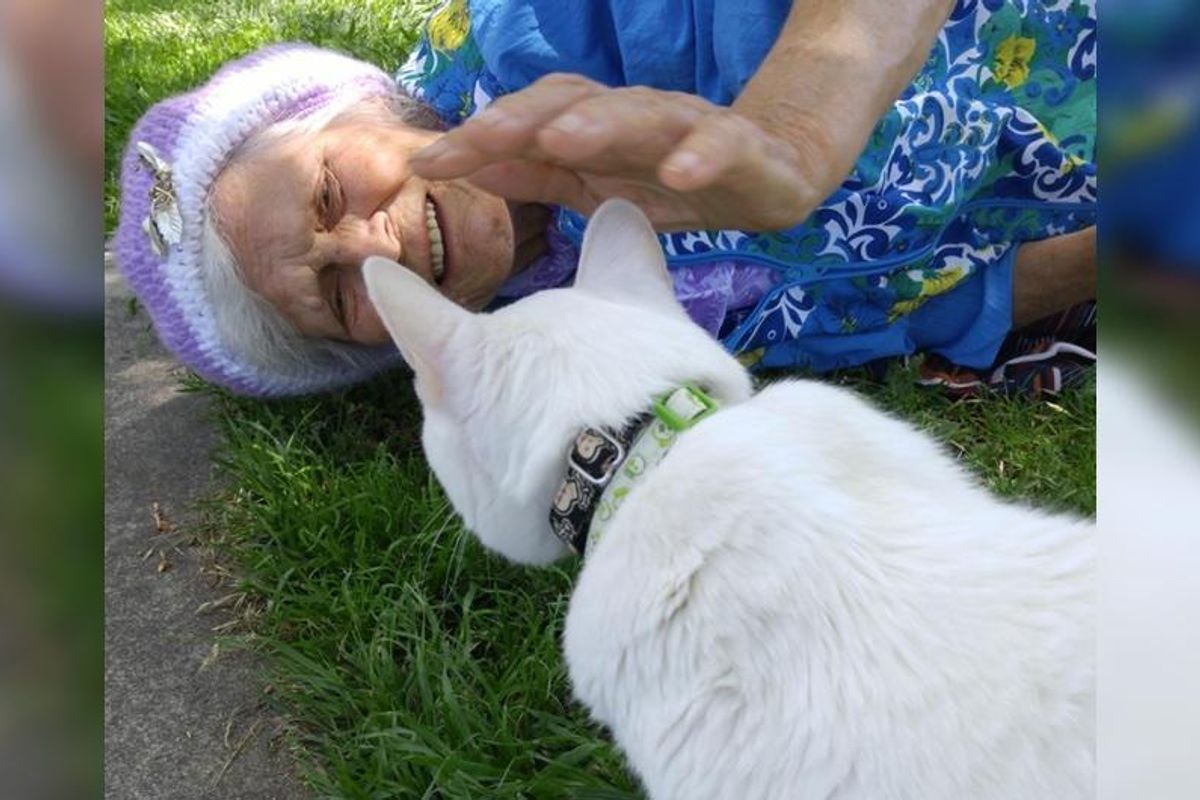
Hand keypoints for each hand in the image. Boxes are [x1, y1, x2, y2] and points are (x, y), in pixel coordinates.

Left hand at [409, 73, 835, 231]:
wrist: (771, 175)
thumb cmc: (670, 175)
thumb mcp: (594, 183)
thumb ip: (535, 174)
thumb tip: (465, 164)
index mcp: (598, 125)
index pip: (534, 118)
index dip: (484, 133)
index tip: (430, 161)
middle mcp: (638, 116)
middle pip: (578, 103)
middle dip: (526, 119)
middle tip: (480, 138)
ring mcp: (691, 127)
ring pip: (644, 114)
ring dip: (602, 125)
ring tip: (563, 141)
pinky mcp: (745, 149)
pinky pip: (724, 144)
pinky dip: (702, 155)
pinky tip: (678, 173)